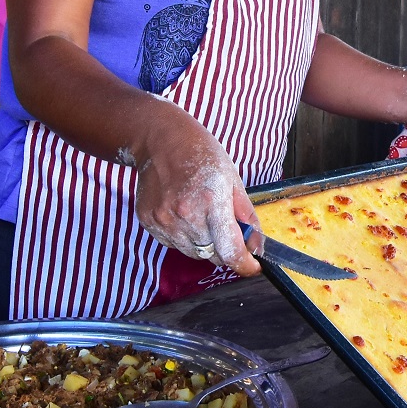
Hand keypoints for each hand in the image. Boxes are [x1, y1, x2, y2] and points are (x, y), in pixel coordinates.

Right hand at [131, 108, 262, 275]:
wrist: (161, 140)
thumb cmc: (201, 154)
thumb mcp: (233, 180)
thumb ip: (246, 216)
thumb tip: (257, 246)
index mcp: (212, 201)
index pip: (230, 251)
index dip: (245, 265)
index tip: (252, 267)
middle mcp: (186, 214)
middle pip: (212, 255)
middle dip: (223, 247)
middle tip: (222, 224)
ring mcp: (164, 220)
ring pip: (192, 252)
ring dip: (202, 242)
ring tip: (199, 213)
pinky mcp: (149, 222)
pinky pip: (173, 244)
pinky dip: (183, 236)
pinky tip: (182, 212)